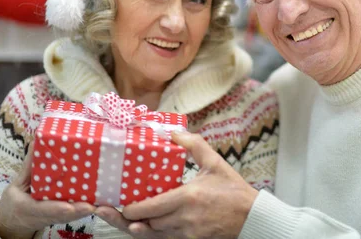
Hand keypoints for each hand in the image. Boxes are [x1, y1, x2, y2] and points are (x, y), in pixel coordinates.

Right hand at [0, 142, 95, 238]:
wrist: (13, 221)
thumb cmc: (14, 200)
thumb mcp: (16, 184)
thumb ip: (28, 167)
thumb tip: (36, 143)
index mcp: (26, 207)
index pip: (42, 209)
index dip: (55, 208)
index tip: (68, 207)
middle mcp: (41, 216)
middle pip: (61, 216)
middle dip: (76, 211)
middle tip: (91, 206)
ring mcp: (52, 218)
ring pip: (69, 218)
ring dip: (83, 212)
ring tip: (98, 205)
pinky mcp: (60, 218)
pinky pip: (72, 216)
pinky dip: (83, 211)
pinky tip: (97, 204)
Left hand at [100, 131, 257, 238]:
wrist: (251, 217)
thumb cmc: (232, 190)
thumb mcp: (214, 163)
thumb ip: (193, 145)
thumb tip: (173, 132)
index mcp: (188, 197)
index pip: (151, 208)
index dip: (131, 209)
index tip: (120, 204)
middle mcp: (184, 218)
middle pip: (147, 224)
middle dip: (128, 219)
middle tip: (110, 211)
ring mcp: (187, 233)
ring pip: (154, 235)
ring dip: (139, 228)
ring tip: (121, 220)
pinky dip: (153, 235)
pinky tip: (143, 228)